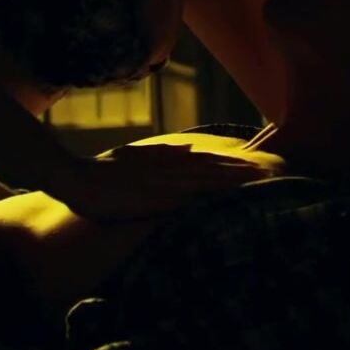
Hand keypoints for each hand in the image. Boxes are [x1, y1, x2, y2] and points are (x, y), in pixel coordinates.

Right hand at [44, 144, 273, 220]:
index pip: (209, 162)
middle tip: (273, 172)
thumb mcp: (137, 156)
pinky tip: (223, 202)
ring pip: (205, 183)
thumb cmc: (104, 171)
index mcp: (168, 163)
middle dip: (243, 172)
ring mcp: (162, 186)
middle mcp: (169, 172)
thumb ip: (165, 151)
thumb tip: (190, 146)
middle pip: (214, 171)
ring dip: (232, 183)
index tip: (261, 164)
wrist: (75, 179)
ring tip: (257, 183)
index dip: (236, 163)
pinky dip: (206, 200)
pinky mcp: (152, 200)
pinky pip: (185, 201)